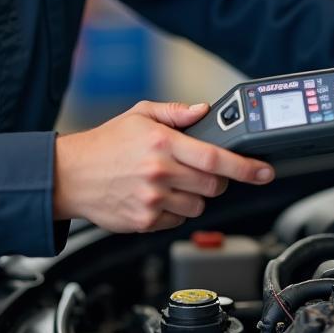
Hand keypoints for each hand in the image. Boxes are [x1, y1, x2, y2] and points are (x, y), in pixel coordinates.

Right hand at [52, 100, 274, 230]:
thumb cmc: (105, 144)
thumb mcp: (140, 114)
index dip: (246, 167)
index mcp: (164, 143)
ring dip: (194, 197)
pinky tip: (155, 195)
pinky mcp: (145, 222)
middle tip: (202, 171)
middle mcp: (160, 172)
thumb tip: (204, 110)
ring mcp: (153, 200)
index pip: (216, 157)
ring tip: (171, 182)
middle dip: (217, 180)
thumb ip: (176, 112)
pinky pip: (176, 221)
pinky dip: (173, 211)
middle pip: (213, 186)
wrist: (69, 175)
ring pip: (197, 207)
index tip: (264, 172)